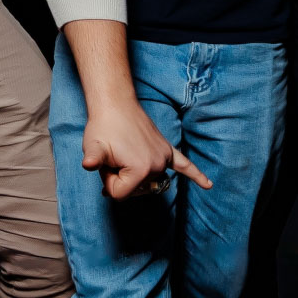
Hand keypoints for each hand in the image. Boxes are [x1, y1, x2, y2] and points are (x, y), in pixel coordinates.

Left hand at [81, 100, 210, 199]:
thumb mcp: (93, 148)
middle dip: (118, 178)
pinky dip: (196, 175)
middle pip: (133, 190)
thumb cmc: (102, 126)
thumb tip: (89, 165)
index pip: (119, 194)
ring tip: (122, 154)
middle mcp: (158, 166)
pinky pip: (184, 165)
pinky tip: (208, 185)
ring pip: (145, 181)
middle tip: (112, 156)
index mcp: (141, 169)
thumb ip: (93, 163)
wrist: (115, 103)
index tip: (104, 161)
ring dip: (132, 173)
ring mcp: (164, 157)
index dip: (106, 180)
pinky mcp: (167, 150)